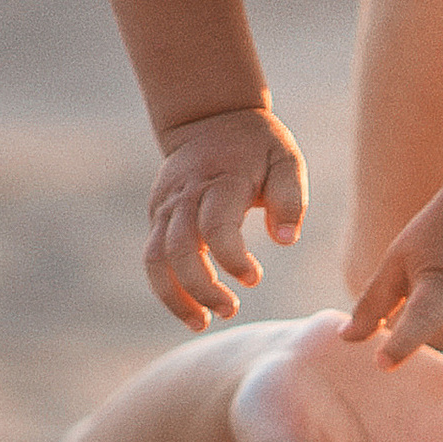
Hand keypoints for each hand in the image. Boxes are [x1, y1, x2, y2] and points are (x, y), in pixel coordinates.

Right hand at [147, 105, 308, 330]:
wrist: (209, 118)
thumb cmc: (257, 146)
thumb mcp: (285, 160)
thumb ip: (289, 199)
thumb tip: (286, 240)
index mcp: (221, 181)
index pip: (215, 227)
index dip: (232, 259)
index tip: (255, 278)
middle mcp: (185, 195)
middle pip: (179, 250)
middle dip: (202, 288)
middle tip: (231, 309)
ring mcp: (165, 206)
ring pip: (156, 259)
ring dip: (175, 297)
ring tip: (202, 323)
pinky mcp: (156, 217)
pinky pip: (153, 259)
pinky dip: (167, 289)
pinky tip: (191, 311)